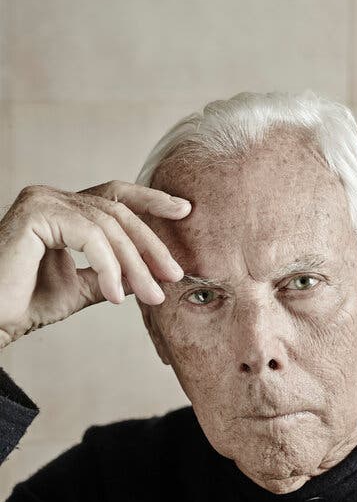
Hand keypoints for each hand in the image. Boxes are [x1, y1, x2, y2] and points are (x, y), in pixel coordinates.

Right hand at [0, 180, 190, 347]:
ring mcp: (42, 201)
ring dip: (135, 264)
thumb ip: (113, 275)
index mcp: (62, 209)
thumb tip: (149, 275)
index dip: (152, 200)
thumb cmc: (27, 304)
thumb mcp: (83, 287)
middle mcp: (51, 198)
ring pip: (108, 226)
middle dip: (151, 245)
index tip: (185, 210)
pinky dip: (109, 266)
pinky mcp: (35, 213)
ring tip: (151, 295)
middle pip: (118, 213)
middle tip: (173, 275)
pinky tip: (116, 294)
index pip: (115, 196)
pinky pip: (89, 235)